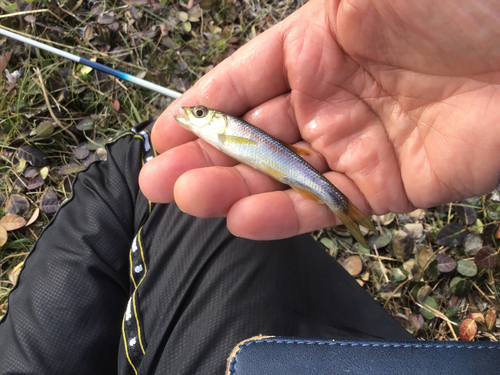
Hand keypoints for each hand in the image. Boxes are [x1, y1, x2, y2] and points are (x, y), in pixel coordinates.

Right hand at [139, 0, 499, 239]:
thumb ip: (303, 26)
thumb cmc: (457, 8)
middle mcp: (328, 99)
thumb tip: (249, 58)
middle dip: (203, 157)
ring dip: (231, 189)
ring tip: (186, 199)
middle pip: (253, 135)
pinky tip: (243, 219)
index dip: (201, 109)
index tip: (163, 134)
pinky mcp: (382, 188)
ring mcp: (352, 145)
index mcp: (317, 46)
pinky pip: (323, 206)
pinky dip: (283, 215)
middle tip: (160, 180)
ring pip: (279, 175)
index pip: (242, 82)